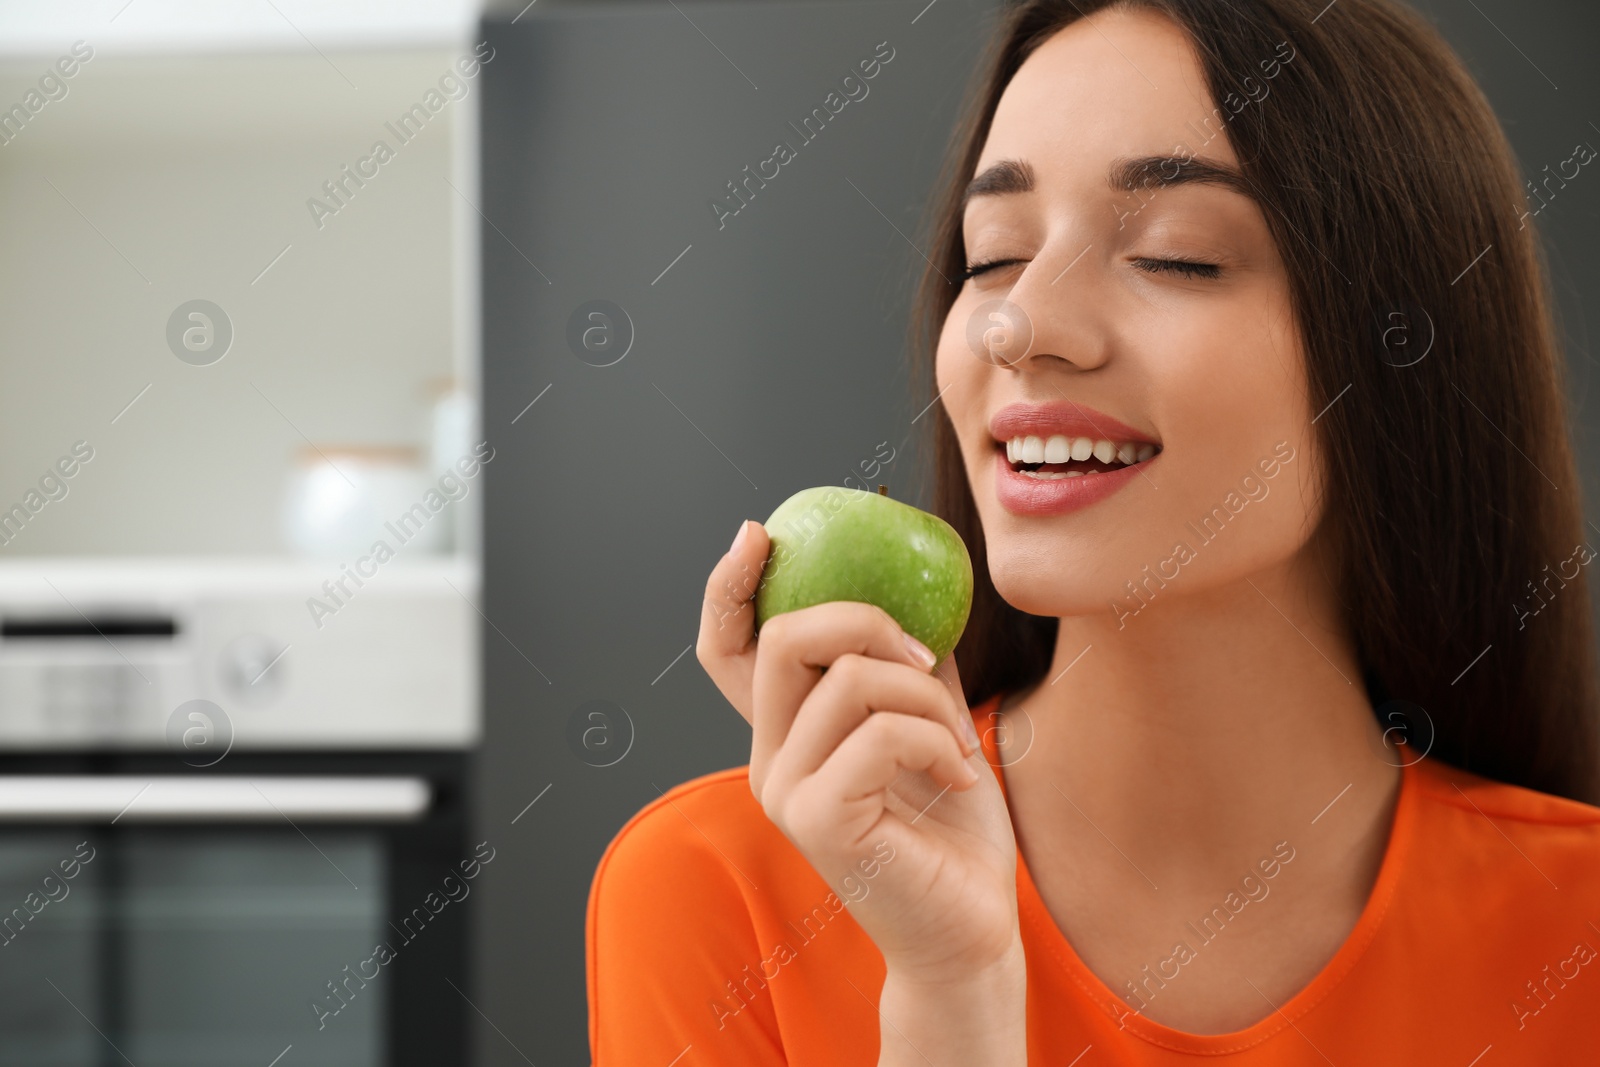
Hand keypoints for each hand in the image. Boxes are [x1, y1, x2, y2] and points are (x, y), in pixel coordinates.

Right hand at [696, 519, 1021, 983]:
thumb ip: (907, 667)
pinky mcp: (817, 819)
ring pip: (850, 680)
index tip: (760, 533)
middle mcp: (770, 759)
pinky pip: (880, 731)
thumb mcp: (930, 726)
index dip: (729, 586)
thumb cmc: (952, 833)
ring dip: (928, 697)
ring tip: (958, 743)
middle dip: (867, 620)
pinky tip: (959, 775)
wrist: (971, 928)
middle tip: (925, 657)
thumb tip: (920, 596)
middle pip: (785, 637)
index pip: (728, 649)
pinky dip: (936, 738)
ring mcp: (785, 790)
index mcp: (786, 735)